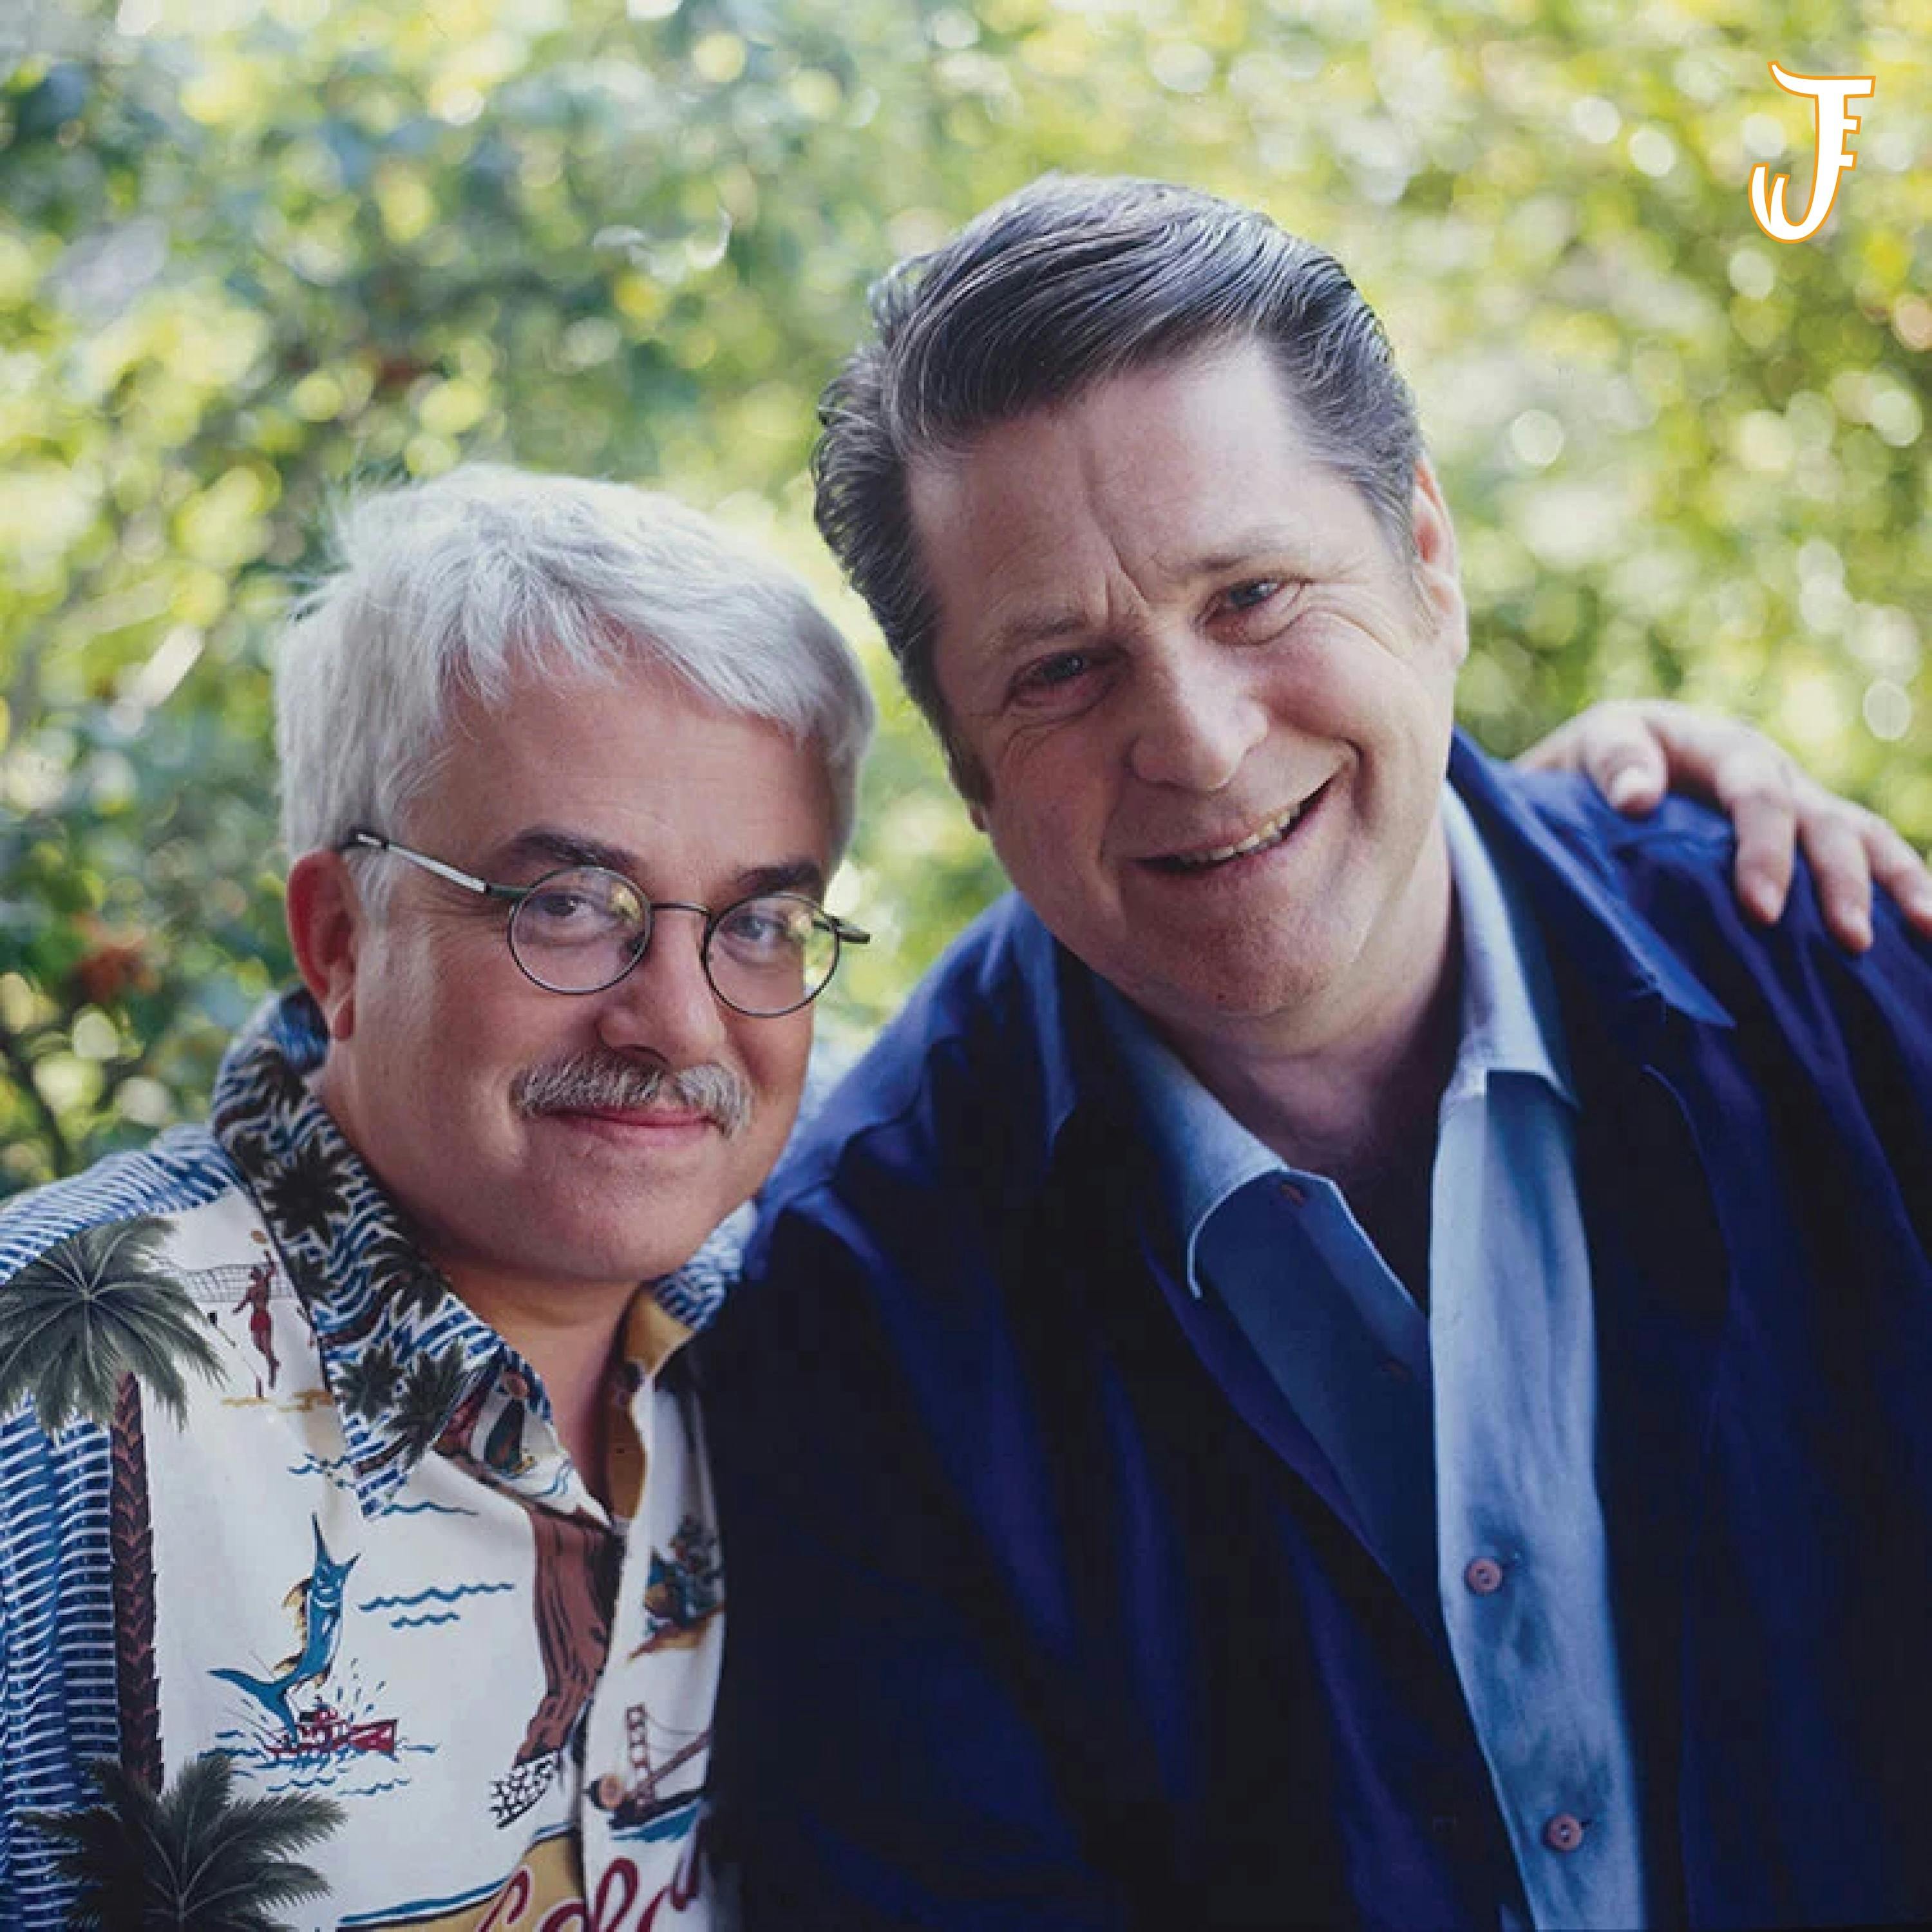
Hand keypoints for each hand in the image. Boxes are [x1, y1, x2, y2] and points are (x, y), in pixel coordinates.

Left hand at [1516, 698, 1931, 952]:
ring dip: (1899, 883)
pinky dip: (1903, 890)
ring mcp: (1800, 806)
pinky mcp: (1808, 840)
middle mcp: (1775, 774)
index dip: (1764, 851)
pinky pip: (1868, 859)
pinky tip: (1924, 937)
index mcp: (1723, 749)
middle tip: (1849, 940)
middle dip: (1841, 882)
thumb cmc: (1594, 765)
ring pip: (1865, 838)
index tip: (1762, 911)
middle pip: (1824, 823)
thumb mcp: (1593, 748)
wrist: (1603, 769)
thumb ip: (1613, 763)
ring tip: (1927, 931)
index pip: (1756, 797)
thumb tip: (1637, 798)